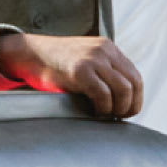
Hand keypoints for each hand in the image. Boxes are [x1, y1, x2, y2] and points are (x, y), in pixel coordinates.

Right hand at [0, 31, 143, 117]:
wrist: (31, 53)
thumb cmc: (56, 64)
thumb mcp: (86, 60)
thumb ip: (103, 72)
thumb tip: (120, 98)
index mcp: (109, 49)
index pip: (135, 76)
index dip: (136, 98)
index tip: (127, 111)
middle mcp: (104, 51)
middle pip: (134, 83)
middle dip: (130, 106)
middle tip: (118, 117)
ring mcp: (93, 59)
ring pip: (123, 90)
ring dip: (118, 108)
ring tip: (107, 115)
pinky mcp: (80, 70)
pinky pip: (103, 94)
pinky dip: (103, 108)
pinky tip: (95, 112)